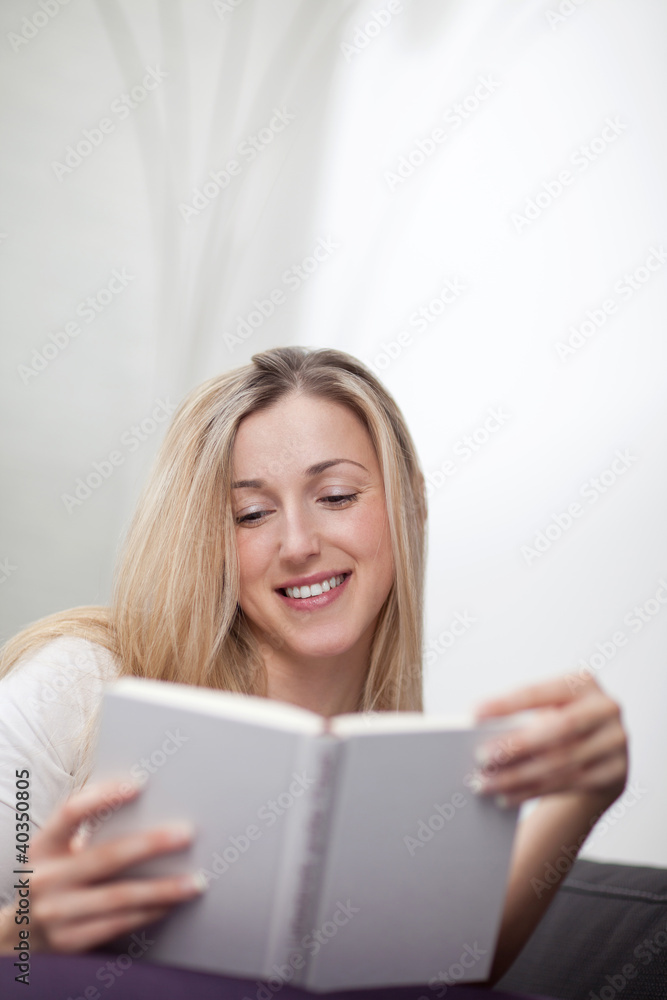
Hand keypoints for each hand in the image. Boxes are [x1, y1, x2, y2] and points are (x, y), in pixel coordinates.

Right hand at [0, 777, 205, 953]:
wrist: (21, 936)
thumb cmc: (56, 878)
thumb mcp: (58, 852)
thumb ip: (89, 832)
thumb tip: (150, 805)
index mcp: (42, 846)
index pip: (71, 812)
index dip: (103, 796)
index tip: (139, 783)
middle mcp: (44, 879)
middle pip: (106, 856)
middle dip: (151, 843)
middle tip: (186, 834)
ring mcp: (54, 913)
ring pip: (119, 897)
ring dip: (162, 889)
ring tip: (194, 881)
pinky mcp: (68, 942)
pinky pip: (118, 924)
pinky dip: (149, 913)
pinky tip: (171, 904)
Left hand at [473, 675, 627, 808]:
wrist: (603, 753)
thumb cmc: (561, 723)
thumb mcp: (549, 709)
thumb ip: (523, 716)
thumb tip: (480, 733)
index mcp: (583, 682)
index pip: (540, 691)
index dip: (506, 703)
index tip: (473, 714)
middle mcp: (605, 708)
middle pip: (557, 729)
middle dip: (516, 745)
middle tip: (480, 757)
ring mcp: (615, 742)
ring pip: (560, 762)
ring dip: (517, 776)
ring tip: (485, 783)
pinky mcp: (615, 773)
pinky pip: (567, 784)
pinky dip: (532, 791)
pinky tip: (506, 796)